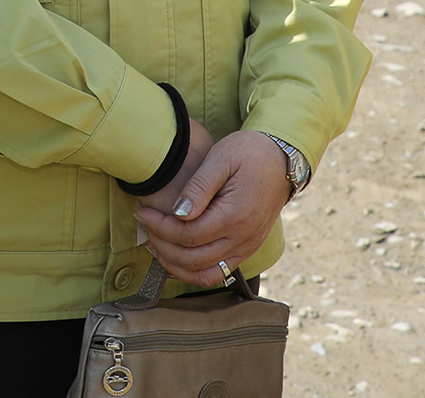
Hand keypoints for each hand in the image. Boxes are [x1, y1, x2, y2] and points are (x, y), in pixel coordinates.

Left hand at [134, 129, 291, 285]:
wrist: (282, 158)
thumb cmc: (250, 152)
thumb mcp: (222, 158)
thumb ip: (199, 187)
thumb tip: (178, 213)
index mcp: (235, 215)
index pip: (188, 235)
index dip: (160, 227)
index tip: (143, 212)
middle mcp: (243, 237)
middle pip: (193, 258)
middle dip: (162, 245)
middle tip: (145, 225)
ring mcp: (247, 246)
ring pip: (205, 273)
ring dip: (175, 264)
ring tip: (156, 244)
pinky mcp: (247, 248)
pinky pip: (218, 272)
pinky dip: (194, 271)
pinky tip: (176, 257)